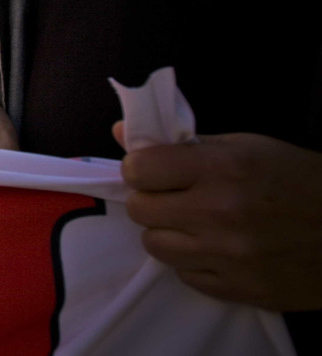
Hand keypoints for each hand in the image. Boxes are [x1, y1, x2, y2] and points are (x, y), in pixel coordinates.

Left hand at [116, 126, 321, 310]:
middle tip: (174, 196)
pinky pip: (184, 275)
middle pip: (140, 209)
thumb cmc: (300, 179)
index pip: (139, 169)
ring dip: (168, 232)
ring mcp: (228, 255)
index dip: (140, 168)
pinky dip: (193, 261)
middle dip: (151, 199)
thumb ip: (180, 142)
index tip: (153, 170)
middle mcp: (220, 212)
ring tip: (195, 222)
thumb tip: (122, 132)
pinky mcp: (238, 289)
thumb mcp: (246, 146)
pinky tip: (217, 247)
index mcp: (223, 168)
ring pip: (154, 245)